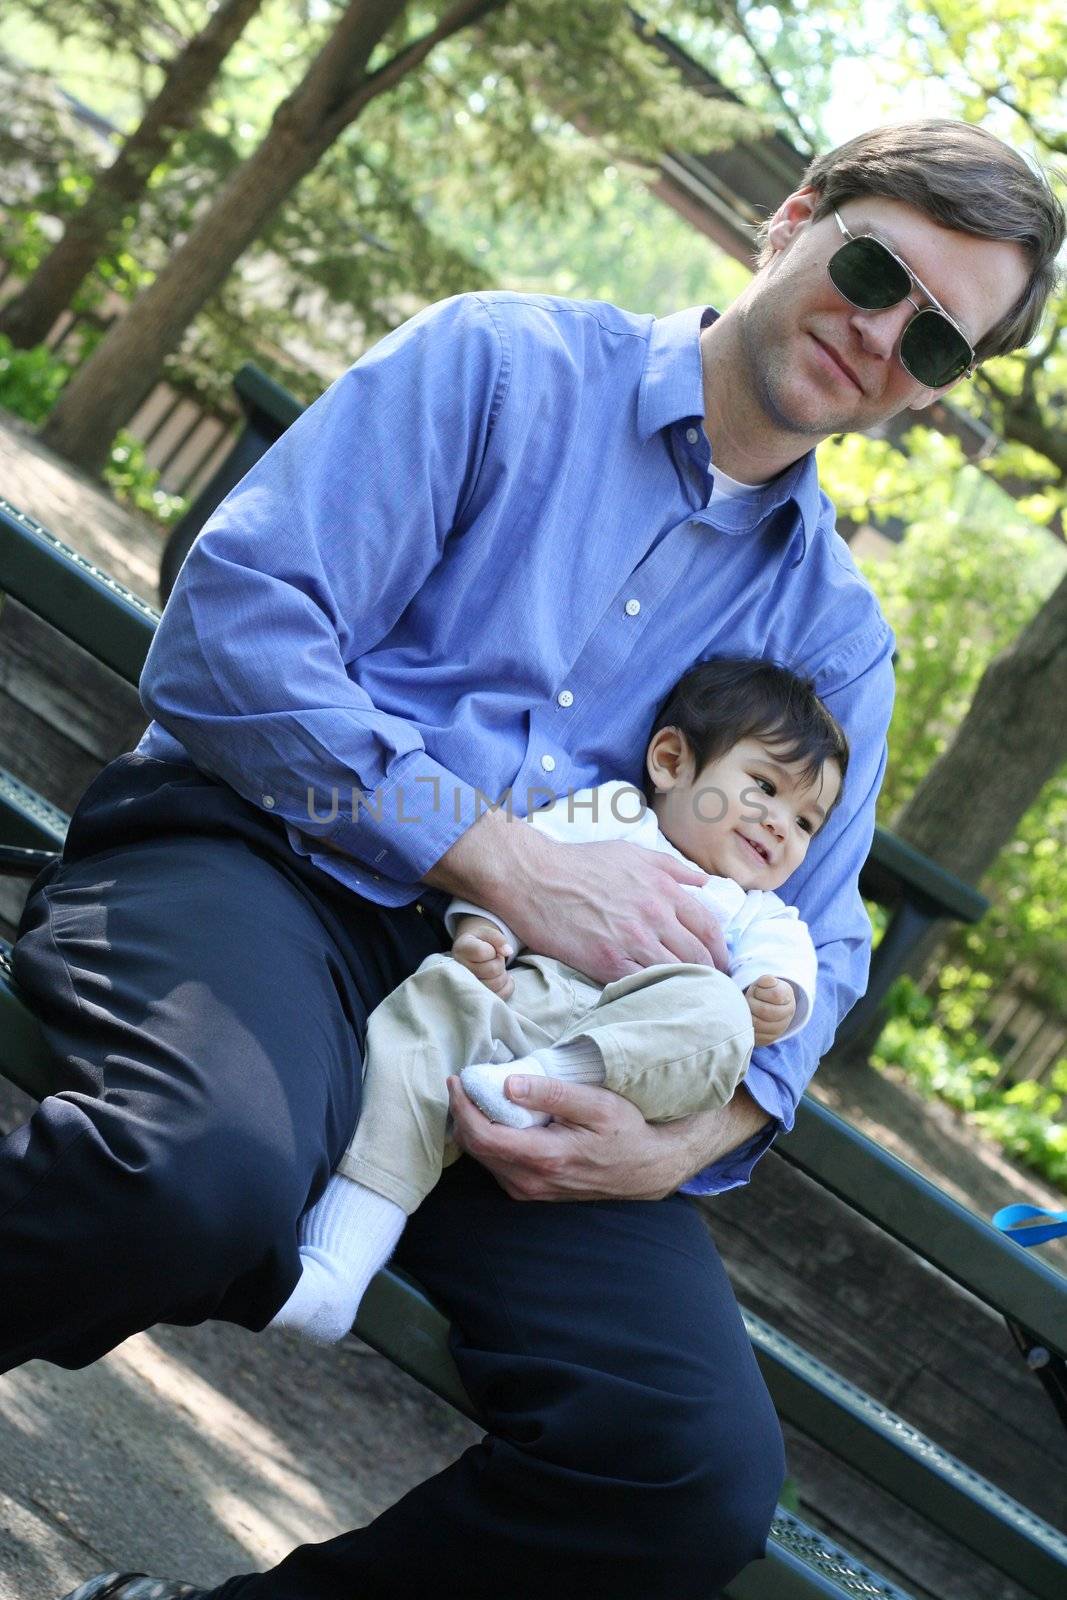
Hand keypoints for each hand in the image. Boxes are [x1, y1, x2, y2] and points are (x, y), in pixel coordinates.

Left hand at [447, 1073, 682, 1200]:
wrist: (646, 1170)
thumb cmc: (626, 1133)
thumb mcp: (597, 1105)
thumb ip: (553, 1094)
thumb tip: (508, 1084)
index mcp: (544, 1158)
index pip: (484, 1136)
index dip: (463, 1107)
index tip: (457, 1080)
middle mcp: (531, 1182)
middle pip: (476, 1149)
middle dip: (462, 1114)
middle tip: (460, 1083)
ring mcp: (530, 1191)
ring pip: (483, 1160)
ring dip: (472, 1127)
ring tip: (474, 1096)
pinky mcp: (532, 1192)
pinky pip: (496, 1166)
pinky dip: (487, 1141)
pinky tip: (494, 1119)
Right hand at [452, 917, 513, 997]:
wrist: (468, 955)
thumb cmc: (478, 943)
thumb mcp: (486, 933)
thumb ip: (498, 938)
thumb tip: (508, 951)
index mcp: (461, 950)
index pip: (482, 952)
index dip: (493, 951)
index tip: (491, 950)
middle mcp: (460, 970)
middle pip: (492, 970)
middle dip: (500, 963)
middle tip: (496, 959)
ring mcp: (468, 986)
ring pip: (495, 985)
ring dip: (503, 975)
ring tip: (497, 969)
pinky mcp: (478, 998)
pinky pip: (499, 996)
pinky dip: (507, 987)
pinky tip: (504, 978)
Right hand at [502, 837, 728, 984]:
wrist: (534, 877)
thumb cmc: (580, 863)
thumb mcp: (632, 853)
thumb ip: (672, 868)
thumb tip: (705, 884)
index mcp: (663, 889)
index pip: (708, 926)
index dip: (721, 949)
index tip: (722, 963)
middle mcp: (653, 915)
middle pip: (698, 954)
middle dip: (712, 974)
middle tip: (714, 988)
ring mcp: (631, 940)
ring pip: (676, 972)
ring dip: (688, 987)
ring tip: (692, 998)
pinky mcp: (606, 961)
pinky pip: (642, 983)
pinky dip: (655, 992)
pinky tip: (658, 999)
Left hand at [744, 975, 795, 1045]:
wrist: (767, 1009)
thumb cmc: (764, 992)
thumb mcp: (765, 983)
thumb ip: (767, 980)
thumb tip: (768, 981)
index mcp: (788, 1000)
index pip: (775, 995)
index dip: (761, 991)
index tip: (757, 990)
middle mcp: (787, 1017)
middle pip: (765, 1011)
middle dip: (752, 1003)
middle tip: (748, 1000)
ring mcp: (778, 1030)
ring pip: (758, 1024)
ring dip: (747, 1014)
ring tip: (747, 1009)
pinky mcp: (767, 1040)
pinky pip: (753, 1035)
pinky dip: (746, 1025)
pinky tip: (746, 1018)